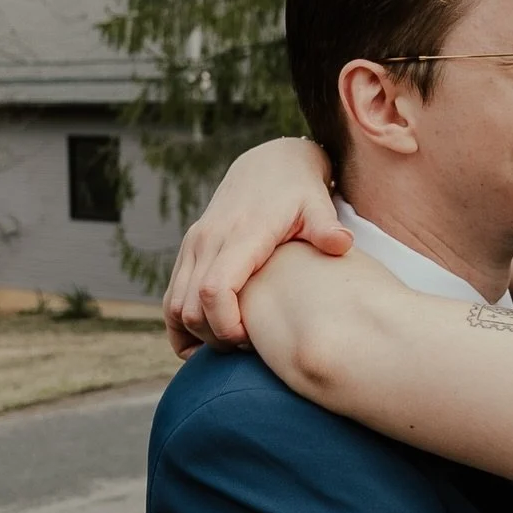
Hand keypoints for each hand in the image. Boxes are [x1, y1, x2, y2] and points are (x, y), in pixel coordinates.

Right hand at [163, 138, 350, 357]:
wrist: (269, 166)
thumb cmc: (299, 192)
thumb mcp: (317, 204)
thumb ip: (327, 227)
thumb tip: (341, 245)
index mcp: (240, 235)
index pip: (215, 290)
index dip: (228, 326)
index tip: (255, 340)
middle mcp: (208, 241)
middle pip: (192, 308)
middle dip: (217, 338)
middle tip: (253, 347)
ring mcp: (194, 247)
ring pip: (176, 307)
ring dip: (199, 334)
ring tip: (237, 341)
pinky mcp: (188, 253)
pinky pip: (171, 299)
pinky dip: (182, 326)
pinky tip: (208, 341)